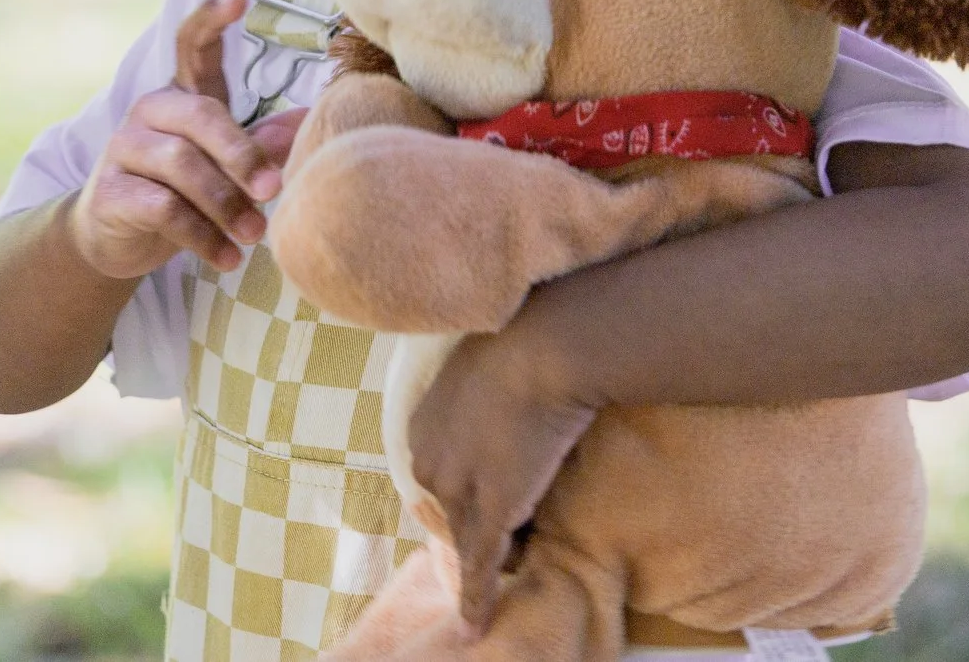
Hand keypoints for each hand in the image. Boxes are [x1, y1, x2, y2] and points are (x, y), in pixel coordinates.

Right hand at [64, 0, 308, 277]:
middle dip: (242, 155)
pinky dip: (202, 237)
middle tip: (274, 191)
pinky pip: (163, 209)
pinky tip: (227, 259)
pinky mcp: (110, 193)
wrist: (114, 239)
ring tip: (256, 236)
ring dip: (226, 205)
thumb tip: (310, 118)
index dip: (212, 18)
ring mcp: (123, 149)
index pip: (190, 44)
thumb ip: (260, 142)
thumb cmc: (181, 191)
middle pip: (200, 115)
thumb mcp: (222, 166)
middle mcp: (149, 111)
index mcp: (181, 94)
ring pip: (182, 166)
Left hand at [406, 321, 598, 633]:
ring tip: (489, 593)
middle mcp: (428, 458)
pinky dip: (477, 599)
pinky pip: (480, 564)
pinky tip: (475, 628)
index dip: (463, 498)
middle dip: (473, 528)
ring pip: (466, 539)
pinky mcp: (488, 510)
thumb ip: (484, 394)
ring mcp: (457, 487)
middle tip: (503, 544)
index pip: (437, 479)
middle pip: (447, 512)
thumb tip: (505, 404)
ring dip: (479, 567)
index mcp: (422, 423)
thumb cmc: (528, 340)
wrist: (546, 345)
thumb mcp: (486, 365)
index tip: (483, 508)